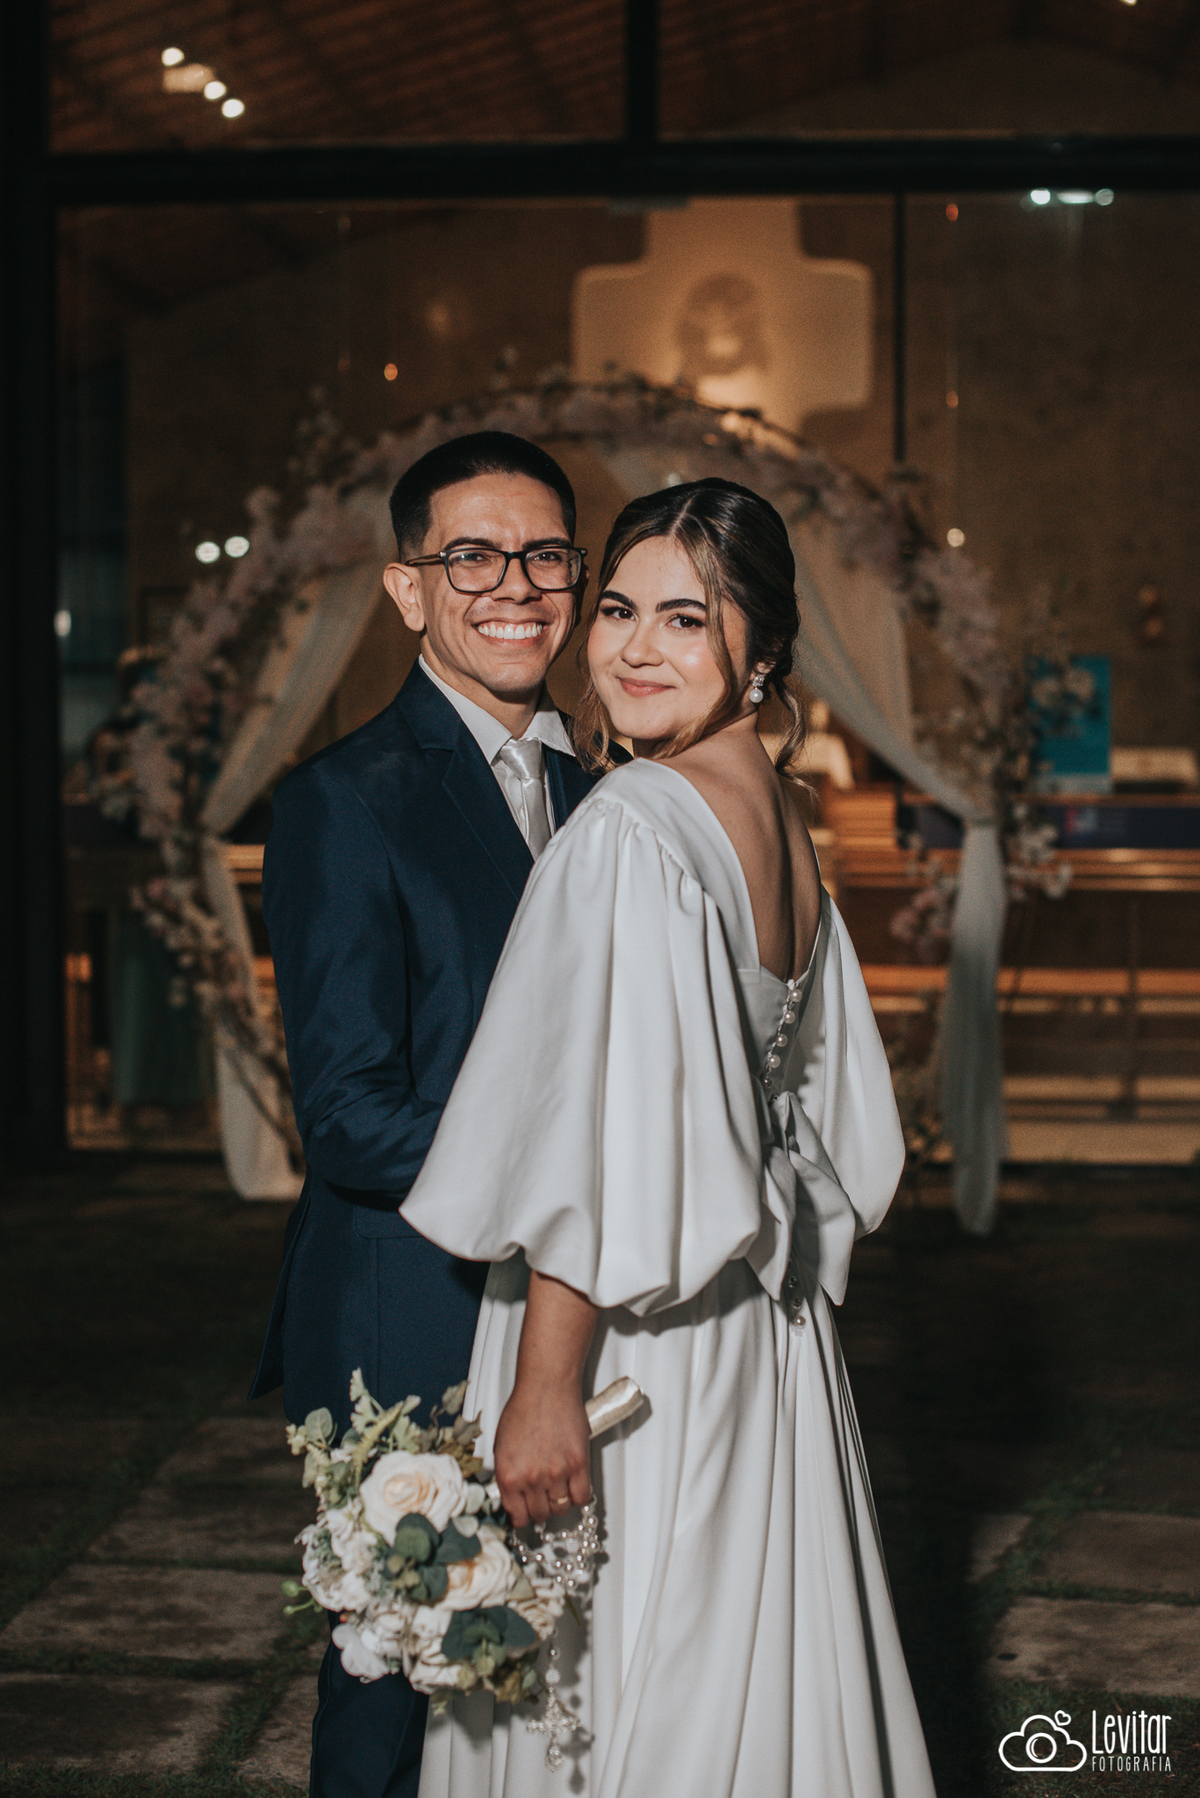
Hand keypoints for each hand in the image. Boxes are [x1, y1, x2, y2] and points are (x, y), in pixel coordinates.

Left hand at [493, 1376, 591, 1528]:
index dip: (522, 1516)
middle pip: (540, 1515)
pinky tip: (574, 1485)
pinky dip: (579, 1495)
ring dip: (560, 1502)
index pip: (517, 1516)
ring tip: (558, 1489)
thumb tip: (512, 1496)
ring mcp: (556, 1473)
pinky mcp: (578, 1464)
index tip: (526, 1513)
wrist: (546, 1387)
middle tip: (543, 1498)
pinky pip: (582, 1497)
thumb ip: (507, 1474)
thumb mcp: (501, 1446)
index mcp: (508, 1475)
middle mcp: (531, 1479)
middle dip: (541, 1509)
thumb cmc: (523, 1409)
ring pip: (561, 1508)